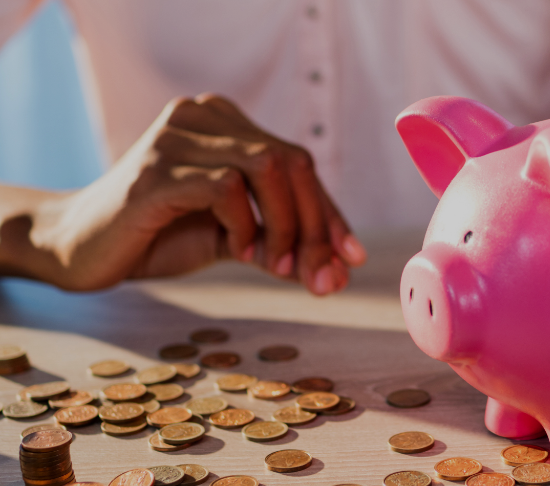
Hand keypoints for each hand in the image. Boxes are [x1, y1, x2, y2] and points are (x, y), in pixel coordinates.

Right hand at [21, 94, 365, 292]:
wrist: (80, 250)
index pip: (298, 162)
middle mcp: (204, 116)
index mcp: (225, 123)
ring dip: (286, 224)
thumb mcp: (233, 239)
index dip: (330, 212)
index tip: (351, 258)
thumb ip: (280, 245)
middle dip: (316, 224)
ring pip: (268, 166)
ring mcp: (177, 137)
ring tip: (277, 266)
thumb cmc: (159, 236)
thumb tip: (337, 272)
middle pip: (292, 160)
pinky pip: (226, 185)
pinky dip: (245, 223)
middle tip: (321, 277)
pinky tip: (236, 248)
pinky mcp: (156, 169)